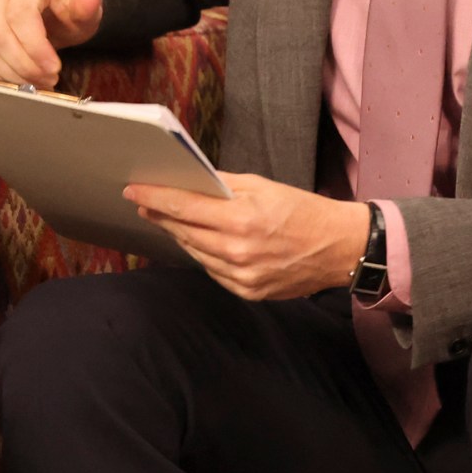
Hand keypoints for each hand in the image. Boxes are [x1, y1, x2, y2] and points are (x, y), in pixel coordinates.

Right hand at [0, 0, 104, 87]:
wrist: (56, 10)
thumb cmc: (69, 10)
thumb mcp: (85, 9)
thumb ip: (87, 7)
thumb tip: (89, 0)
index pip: (21, 13)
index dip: (35, 45)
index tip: (54, 68)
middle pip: (0, 34)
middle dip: (25, 64)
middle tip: (49, 79)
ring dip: (14, 74)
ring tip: (40, 83)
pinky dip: (3, 77)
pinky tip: (24, 83)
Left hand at [127, 175, 372, 301]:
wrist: (338, 248)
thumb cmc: (302, 211)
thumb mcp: (263, 186)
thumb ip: (223, 184)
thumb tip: (190, 180)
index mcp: (242, 219)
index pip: (184, 207)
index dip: (154, 198)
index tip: (133, 191)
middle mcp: (238, 251)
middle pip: (184, 231)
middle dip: (162, 215)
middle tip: (145, 203)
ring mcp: (242, 276)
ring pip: (195, 253)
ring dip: (179, 235)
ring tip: (169, 220)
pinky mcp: (247, 292)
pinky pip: (212, 271)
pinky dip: (203, 255)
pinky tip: (200, 241)